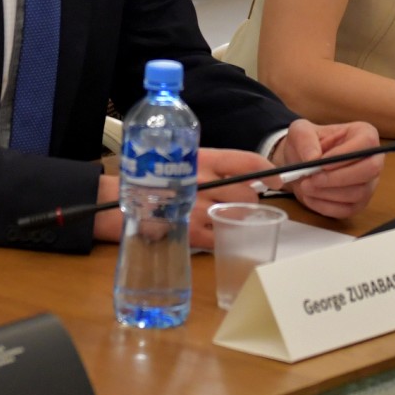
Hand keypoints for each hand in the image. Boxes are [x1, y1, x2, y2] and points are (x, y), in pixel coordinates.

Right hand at [92, 149, 276, 247]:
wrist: (116, 201)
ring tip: (230, 216)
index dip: (267, 169)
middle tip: (245, 202)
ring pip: (237, 214)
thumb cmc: (149, 178)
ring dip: (240, 217)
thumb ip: (210, 168)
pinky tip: (220, 234)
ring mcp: (196, 207)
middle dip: (251, 199)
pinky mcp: (188, 232)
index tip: (278, 179)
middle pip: (246, 192)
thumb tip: (243, 179)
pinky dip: (225, 237)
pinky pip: (220, 236)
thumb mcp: (179, 161)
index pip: (245, 161)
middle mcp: (201, 181)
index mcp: (201, 158)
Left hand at [268, 120, 383, 219]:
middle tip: (312, 178)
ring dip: (327, 192)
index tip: (322, 162)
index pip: (367, 142)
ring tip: (305, 186)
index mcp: (363, 134)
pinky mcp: (358, 203)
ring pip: (358, 192)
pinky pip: (347, 209)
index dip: (346, 154)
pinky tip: (310, 196)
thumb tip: (313, 158)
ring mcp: (368, 183)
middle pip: (370, 169)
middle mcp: (372, 159)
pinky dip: (325, 206)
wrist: (301, 164)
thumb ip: (305, 140)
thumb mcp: (300, 132)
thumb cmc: (307, 144)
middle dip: (338, 177)